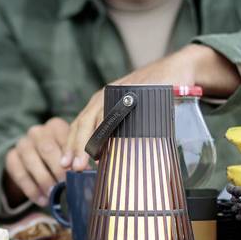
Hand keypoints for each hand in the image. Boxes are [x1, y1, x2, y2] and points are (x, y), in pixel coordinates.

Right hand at [3, 117, 72, 208]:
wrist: (34, 160)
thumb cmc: (59, 157)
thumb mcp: (70, 153)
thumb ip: (77, 160)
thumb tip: (90, 174)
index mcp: (55, 126)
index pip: (64, 138)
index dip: (72, 155)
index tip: (79, 171)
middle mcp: (37, 132)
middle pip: (46, 149)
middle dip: (57, 169)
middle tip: (67, 185)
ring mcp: (22, 143)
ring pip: (31, 161)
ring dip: (44, 180)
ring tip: (53, 195)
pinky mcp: (11, 157)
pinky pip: (20, 174)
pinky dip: (32, 190)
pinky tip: (42, 201)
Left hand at [60, 44, 238, 170]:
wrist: (175, 72)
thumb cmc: (151, 97)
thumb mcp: (129, 113)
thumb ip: (116, 130)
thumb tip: (105, 159)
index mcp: (100, 102)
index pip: (79, 125)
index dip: (71, 145)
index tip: (65, 165)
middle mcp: (105, 96)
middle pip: (84, 122)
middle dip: (77, 146)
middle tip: (72, 167)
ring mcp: (120, 93)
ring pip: (99, 119)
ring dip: (92, 141)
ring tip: (87, 160)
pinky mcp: (135, 92)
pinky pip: (121, 112)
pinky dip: (114, 128)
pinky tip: (111, 143)